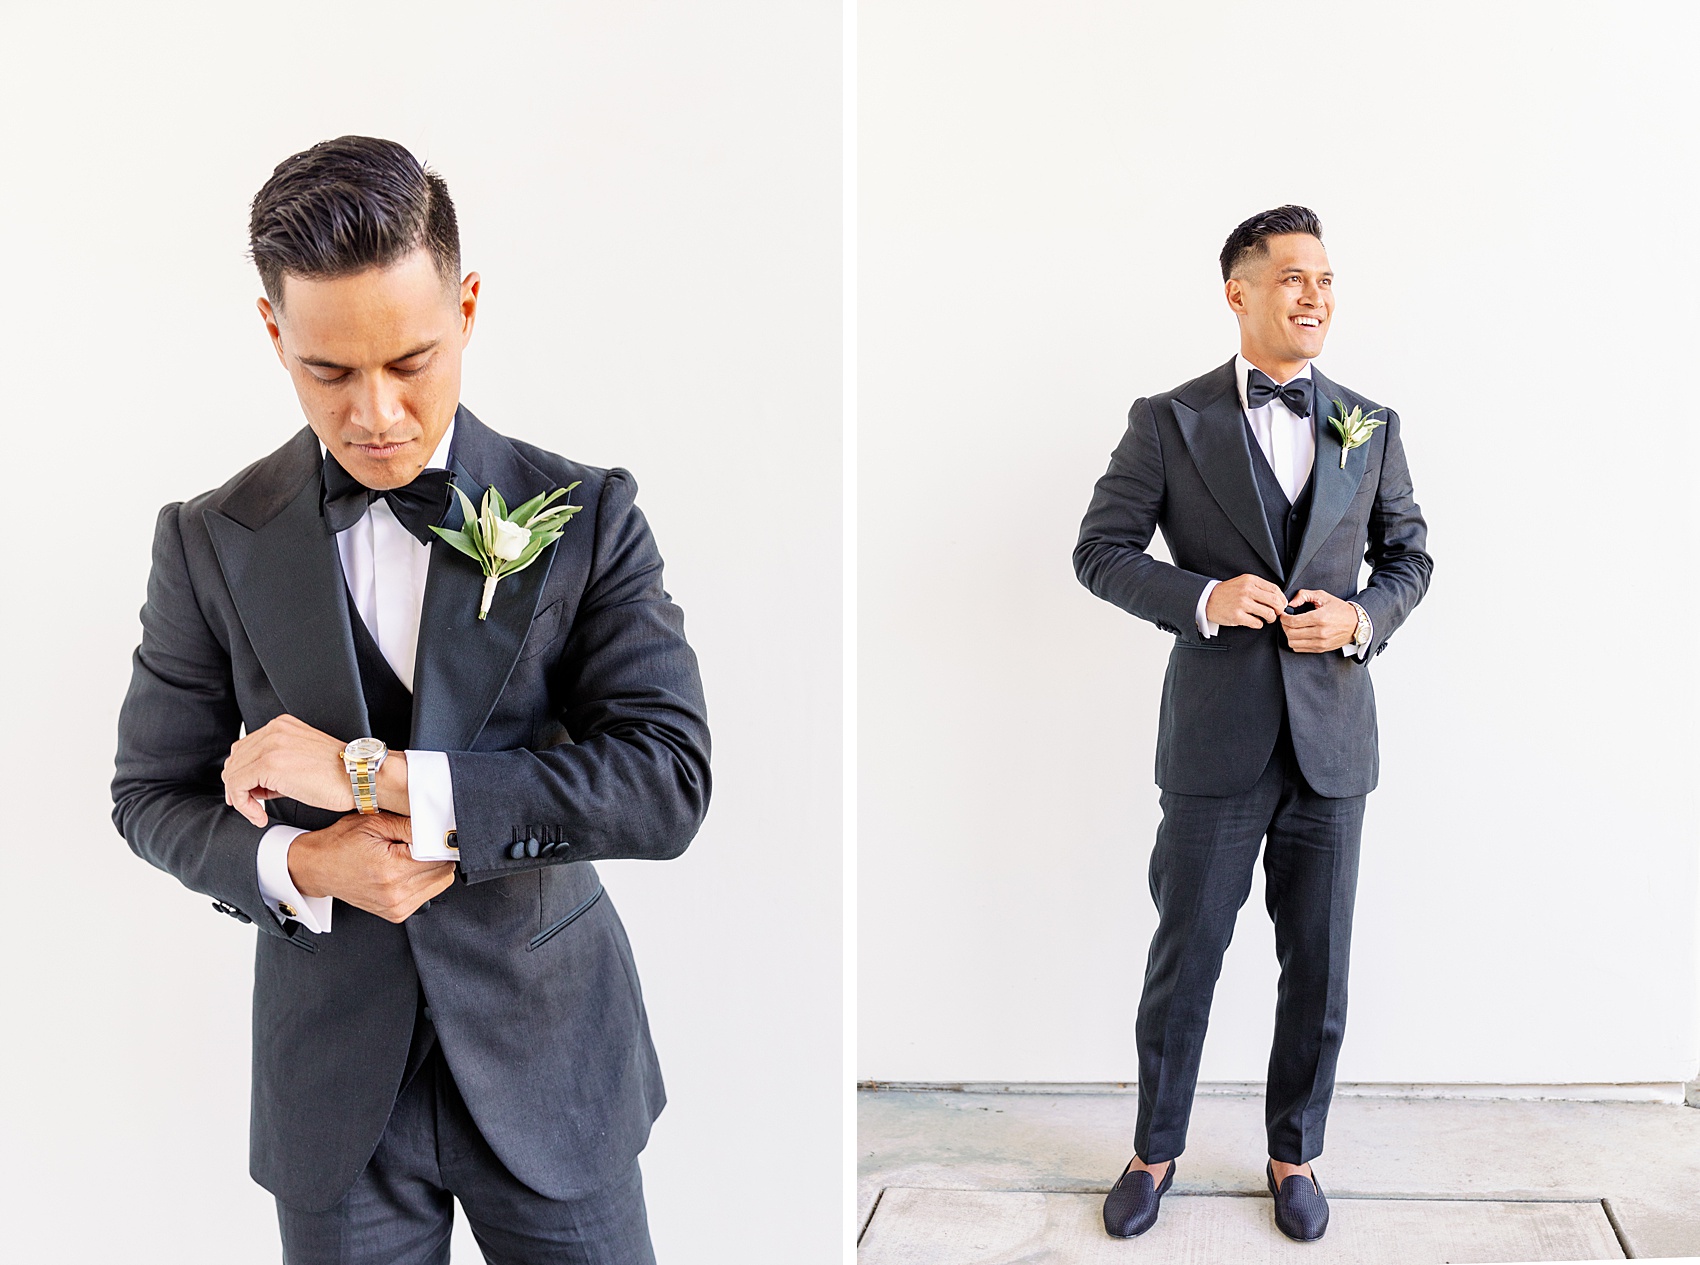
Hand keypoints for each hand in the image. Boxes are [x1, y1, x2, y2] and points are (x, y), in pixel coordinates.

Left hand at [223, 715, 409, 825]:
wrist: (361, 777)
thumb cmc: (340, 775)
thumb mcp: (303, 763)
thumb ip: (275, 768)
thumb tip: (254, 787)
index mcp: (282, 726)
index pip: (245, 749)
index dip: (242, 775)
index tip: (250, 794)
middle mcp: (274, 731)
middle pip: (235, 760)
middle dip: (239, 787)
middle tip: (250, 806)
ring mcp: (270, 745)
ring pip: (233, 773)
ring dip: (240, 797)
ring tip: (256, 812)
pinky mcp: (269, 764)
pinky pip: (238, 785)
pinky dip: (243, 804)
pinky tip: (259, 815)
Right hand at [287, 812, 453, 923]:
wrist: (317, 867)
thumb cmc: (341, 843)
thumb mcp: (376, 823)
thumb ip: (412, 826)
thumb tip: (439, 828)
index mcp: (392, 870)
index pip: (441, 857)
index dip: (440, 843)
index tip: (434, 835)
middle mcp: (395, 894)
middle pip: (444, 872)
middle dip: (436, 855)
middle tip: (415, 845)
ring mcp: (396, 907)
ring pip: (439, 884)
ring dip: (430, 869)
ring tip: (406, 858)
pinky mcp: (396, 914)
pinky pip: (426, 895)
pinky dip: (421, 882)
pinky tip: (402, 872)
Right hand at [1205, 574, 1286, 628]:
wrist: (1207, 599)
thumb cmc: (1227, 592)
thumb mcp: (1243, 582)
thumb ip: (1259, 587)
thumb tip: (1278, 598)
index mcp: (1250, 580)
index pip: (1275, 589)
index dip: (1282, 599)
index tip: (1282, 604)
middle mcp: (1247, 590)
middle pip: (1275, 602)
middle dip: (1279, 610)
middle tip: (1276, 613)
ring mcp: (1242, 603)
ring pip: (1269, 614)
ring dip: (1270, 618)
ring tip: (1266, 618)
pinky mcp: (1237, 616)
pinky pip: (1257, 623)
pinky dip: (1258, 624)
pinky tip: (1254, 621)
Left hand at [1280, 589, 1358, 652]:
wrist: (1356, 623)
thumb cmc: (1340, 609)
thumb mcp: (1323, 596)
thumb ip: (1304, 595)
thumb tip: (1291, 603)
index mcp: (1320, 618)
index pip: (1293, 621)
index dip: (1284, 617)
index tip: (1283, 614)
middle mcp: (1320, 632)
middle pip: (1291, 633)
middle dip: (1285, 625)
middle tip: (1286, 620)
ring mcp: (1321, 642)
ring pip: (1293, 643)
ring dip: (1289, 635)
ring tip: (1292, 628)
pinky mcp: (1321, 649)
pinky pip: (1300, 649)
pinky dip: (1295, 642)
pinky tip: (1298, 635)